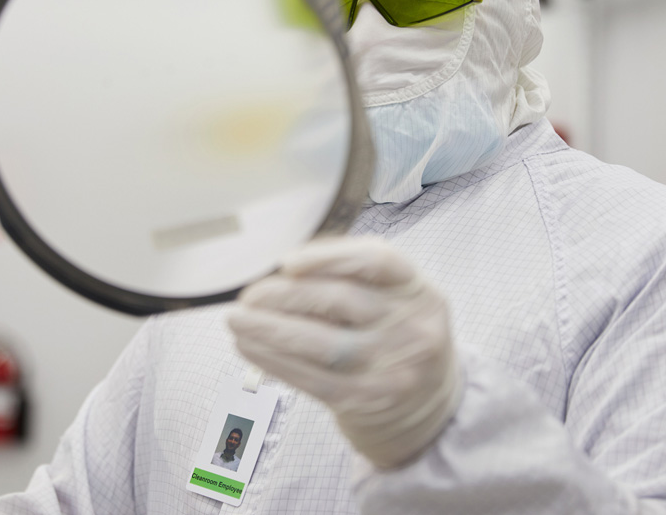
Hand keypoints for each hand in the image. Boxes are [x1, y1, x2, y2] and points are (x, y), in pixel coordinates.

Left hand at [227, 236, 459, 468]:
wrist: (429, 408)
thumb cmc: (397, 339)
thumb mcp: (397, 300)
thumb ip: (353, 278)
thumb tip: (284, 270)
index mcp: (419, 290)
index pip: (378, 260)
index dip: (328, 256)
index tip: (286, 262)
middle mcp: (412, 326)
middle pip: (341, 300)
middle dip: (285, 294)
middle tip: (250, 294)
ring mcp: (390, 366)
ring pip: (321, 341)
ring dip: (269, 328)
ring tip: (237, 319)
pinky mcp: (365, 399)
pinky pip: (311, 377)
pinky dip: (273, 360)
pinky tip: (249, 347)